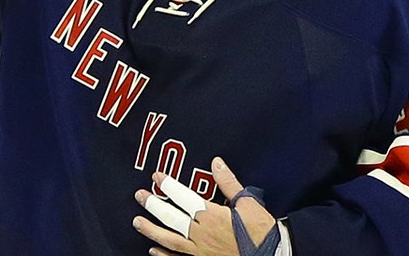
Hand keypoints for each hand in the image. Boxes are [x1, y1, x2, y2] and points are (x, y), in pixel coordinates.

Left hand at [134, 157, 276, 255]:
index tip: (156, 176)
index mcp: (211, 216)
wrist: (272, 255)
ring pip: (170, 240)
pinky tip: (153, 250)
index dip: (168, 186)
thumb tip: (216, 162)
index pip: (183, 197)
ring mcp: (199, 251)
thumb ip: (228, 182)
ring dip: (151, 230)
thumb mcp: (247, 202)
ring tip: (136, 222)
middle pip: (171, 218)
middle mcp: (201, 234)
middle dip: (153, 206)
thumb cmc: (262, 230)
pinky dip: (164, 255)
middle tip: (139, 196)